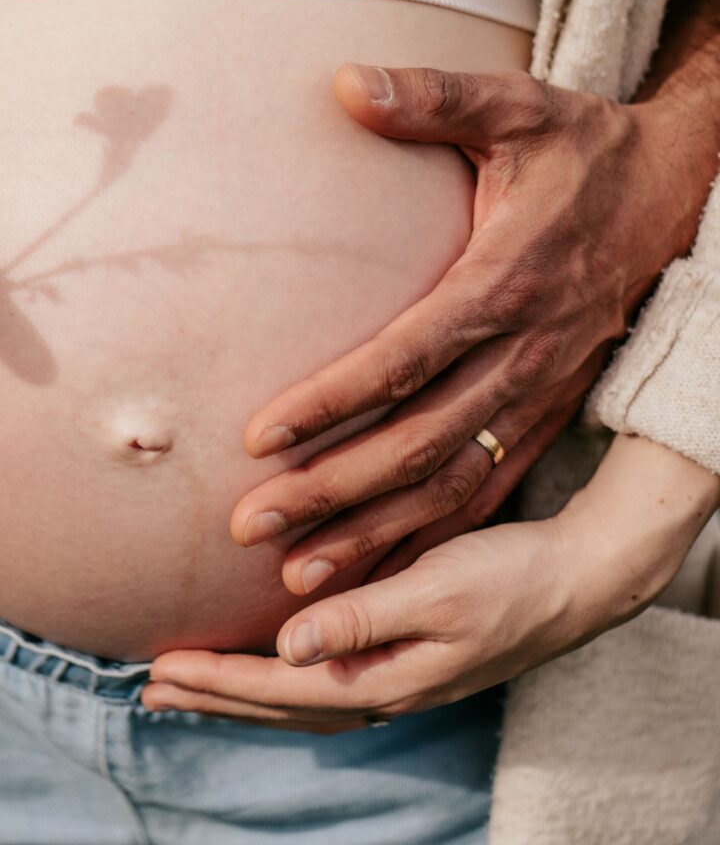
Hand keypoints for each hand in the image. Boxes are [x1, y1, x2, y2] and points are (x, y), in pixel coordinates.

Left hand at [142, 436, 719, 730]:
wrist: (577, 581)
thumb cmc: (511, 578)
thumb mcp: (437, 590)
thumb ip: (363, 616)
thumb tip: (290, 644)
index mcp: (389, 678)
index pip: (284, 688)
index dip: (221, 679)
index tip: (165, 667)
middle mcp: (389, 689)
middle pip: (285, 705)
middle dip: (219, 697)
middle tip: (156, 689)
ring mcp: (402, 680)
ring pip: (304, 700)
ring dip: (246, 693)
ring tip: (199, 686)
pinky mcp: (412, 660)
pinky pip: (329, 684)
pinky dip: (287, 682)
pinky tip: (276, 663)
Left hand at [228, 65, 712, 595]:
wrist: (676, 191)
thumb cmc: (583, 149)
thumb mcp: (518, 107)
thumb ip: (436, 97)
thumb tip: (345, 83)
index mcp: (506, 280)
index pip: (405, 356)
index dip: (332, 401)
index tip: (261, 437)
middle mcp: (525, 351)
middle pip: (419, 440)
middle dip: (334, 489)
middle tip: (255, 525)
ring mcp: (542, 391)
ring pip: (453, 481)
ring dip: (377, 530)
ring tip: (301, 573)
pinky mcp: (549, 410)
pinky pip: (488, 486)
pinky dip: (433, 533)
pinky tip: (382, 564)